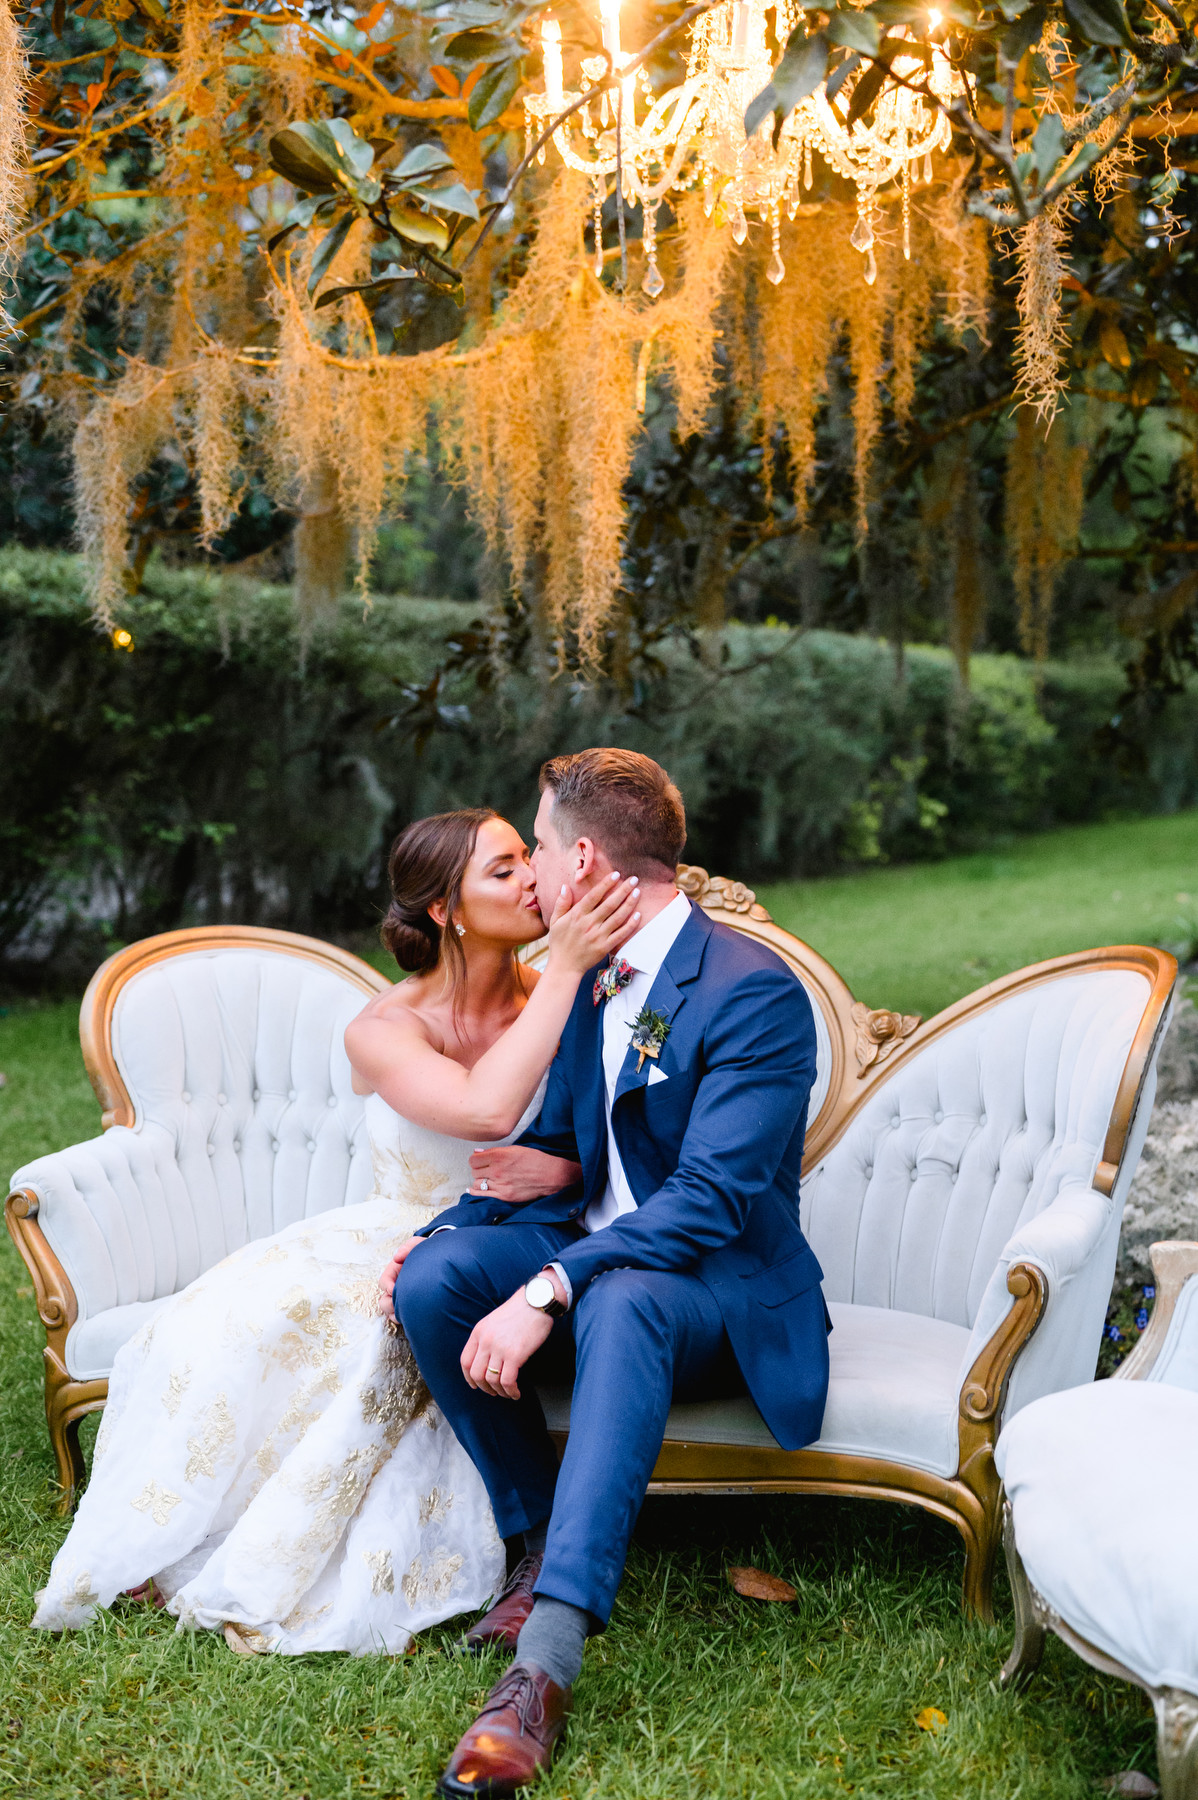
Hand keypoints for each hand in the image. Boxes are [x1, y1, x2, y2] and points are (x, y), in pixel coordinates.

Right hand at [378, 1235, 424, 1312]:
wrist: (443, 1261)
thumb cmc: (429, 1252)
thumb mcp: (419, 1244)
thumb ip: (409, 1246)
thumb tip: (396, 1257)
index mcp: (395, 1272)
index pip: (383, 1282)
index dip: (387, 1287)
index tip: (395, 1289)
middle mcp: (396, 1286)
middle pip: (384, 1301)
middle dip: (390, 1304)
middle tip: (402, 1303)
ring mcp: (403, 1297)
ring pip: (391, 1311)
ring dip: (396, 1312)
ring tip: (408, 1310)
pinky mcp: (412, 1305)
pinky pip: (402, 1317)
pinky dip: (404, 1318)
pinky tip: (415, 1315)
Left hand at [461, 1284, 556, 1399]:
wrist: (537, 1301)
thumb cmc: (520, 1310)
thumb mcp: (495, 1321)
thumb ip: (487, 1338)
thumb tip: (487, 1360)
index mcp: (479, 1332)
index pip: (465, 1361)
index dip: (469, 1378)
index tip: (475, 1385)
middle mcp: (486, 1341)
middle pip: (476, 1374)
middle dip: (484, 1387)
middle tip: (493, 1392)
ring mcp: (499, 1348)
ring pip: (491, 1380)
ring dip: (499, 1391)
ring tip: (508, 1393)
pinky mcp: (515, 1355)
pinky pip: (507, 1381)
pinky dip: (511, 1391)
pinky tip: (516, 1393)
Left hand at [469, 1146, 582, 1201]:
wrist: (551, 1176)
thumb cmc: (536, 1160)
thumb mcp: (515, 1149)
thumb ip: (495, 1152)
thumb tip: (478, 1153)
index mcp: (499, 1156)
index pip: (474, 1159)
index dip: (475, 1159)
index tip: (479, 1159)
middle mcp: (497, 1170)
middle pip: (474, 1171)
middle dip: (478, 1169)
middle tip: (485, 1168)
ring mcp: (500, 1184)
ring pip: (477, 1183)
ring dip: (480, 1180)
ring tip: (487, 1178)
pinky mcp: (504, 1195)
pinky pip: (482, 1194)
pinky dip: (476, 1191)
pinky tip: (474, 1189)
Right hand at [544, 871, 639, 979]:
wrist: (564, 967)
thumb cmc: (559, 943)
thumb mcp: (555, 921)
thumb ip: (561, 904)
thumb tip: (565, 887)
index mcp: (577, 915)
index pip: (594, 896)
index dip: (606, 884)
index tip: (616, 874)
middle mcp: (589, 924)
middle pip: (610, 904)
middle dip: (623, 890)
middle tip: (634, 879)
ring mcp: (598, 935)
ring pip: (618, 917)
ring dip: (629, 903)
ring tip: (637, 892)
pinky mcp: (605, 946)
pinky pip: (621, 933)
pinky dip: (631, 924)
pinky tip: (638, 914)